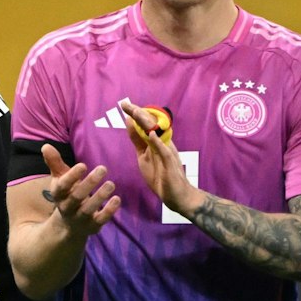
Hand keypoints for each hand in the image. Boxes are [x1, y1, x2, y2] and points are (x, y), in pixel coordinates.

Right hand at [39, 145, 119, 235]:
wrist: (69, 225)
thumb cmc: (67, 194)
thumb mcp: (60, 179)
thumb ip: (55, 163)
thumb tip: (46, 146)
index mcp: (59, 194)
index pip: (63, 186)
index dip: (72, 176)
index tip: (83, 165)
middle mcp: (67, 207)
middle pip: (76, 197)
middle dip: (89, 183)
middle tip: (103, 168)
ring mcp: (80, 219)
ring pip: (88, 209)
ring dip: (100, 197)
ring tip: (111, 184)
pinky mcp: (92, 226)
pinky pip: (100, 220)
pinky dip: (109, 211)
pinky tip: (117, 199)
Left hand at [120, 100, 203, 217]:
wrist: (177, 196)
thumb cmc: (160, 176)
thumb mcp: (143, 157)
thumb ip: (137, 141)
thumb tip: (129, 122)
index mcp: (156, 141)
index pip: (145, 124)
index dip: (135, 114)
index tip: (124, 104)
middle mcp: (163, 143)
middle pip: (151, 125)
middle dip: (138, 114)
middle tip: (125, 104)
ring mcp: (168, 153)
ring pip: (157, 134)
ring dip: (147, 123)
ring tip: (136, 112)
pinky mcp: (171, 164)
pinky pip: (165, 152)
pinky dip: (158, 143)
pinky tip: (151, 135)